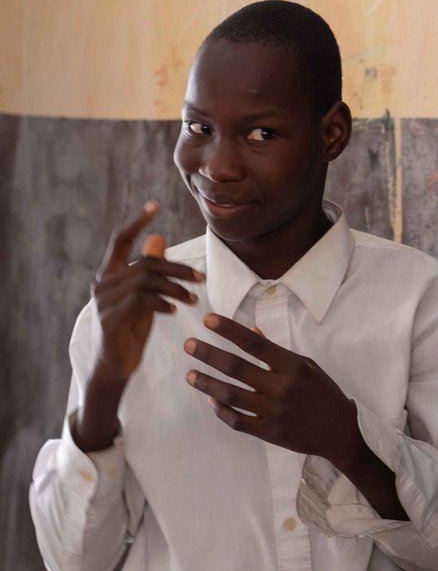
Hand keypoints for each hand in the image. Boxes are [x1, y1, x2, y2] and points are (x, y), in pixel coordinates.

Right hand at [91, 201, 204, 384]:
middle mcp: (103, 283)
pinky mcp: (110, 318)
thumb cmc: (129, 328)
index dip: (137, 221)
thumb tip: (159, 238)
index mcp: (109, 274)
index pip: (120, 240)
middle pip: (146, 263)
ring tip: (194, 297)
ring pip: (146, 281)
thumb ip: (149, 270)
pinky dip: (162, 302)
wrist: (113, 365)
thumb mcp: (143, 295)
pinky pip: (141, 302)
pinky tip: (176, 309)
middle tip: (202, 278)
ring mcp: (104, 301)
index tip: (154, 205)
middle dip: (178, 268)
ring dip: (176, 287)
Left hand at [184, 314, 359, 466]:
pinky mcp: (268, 432)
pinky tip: (211, 399)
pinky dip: (221, 410)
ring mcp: (274, 411)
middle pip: (237, 367)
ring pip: (231, 395)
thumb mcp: (308, 367)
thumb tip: (252, 332)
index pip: (255, 344)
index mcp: (294, 366)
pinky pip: (237, 420)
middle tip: (188, 345)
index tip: (208, 320)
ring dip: (207, 383)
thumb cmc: (324, 394)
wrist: (340, 432)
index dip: (230, 330)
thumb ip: (278, 352)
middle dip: (209, 354)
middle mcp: (282, 387)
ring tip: (190, 374)